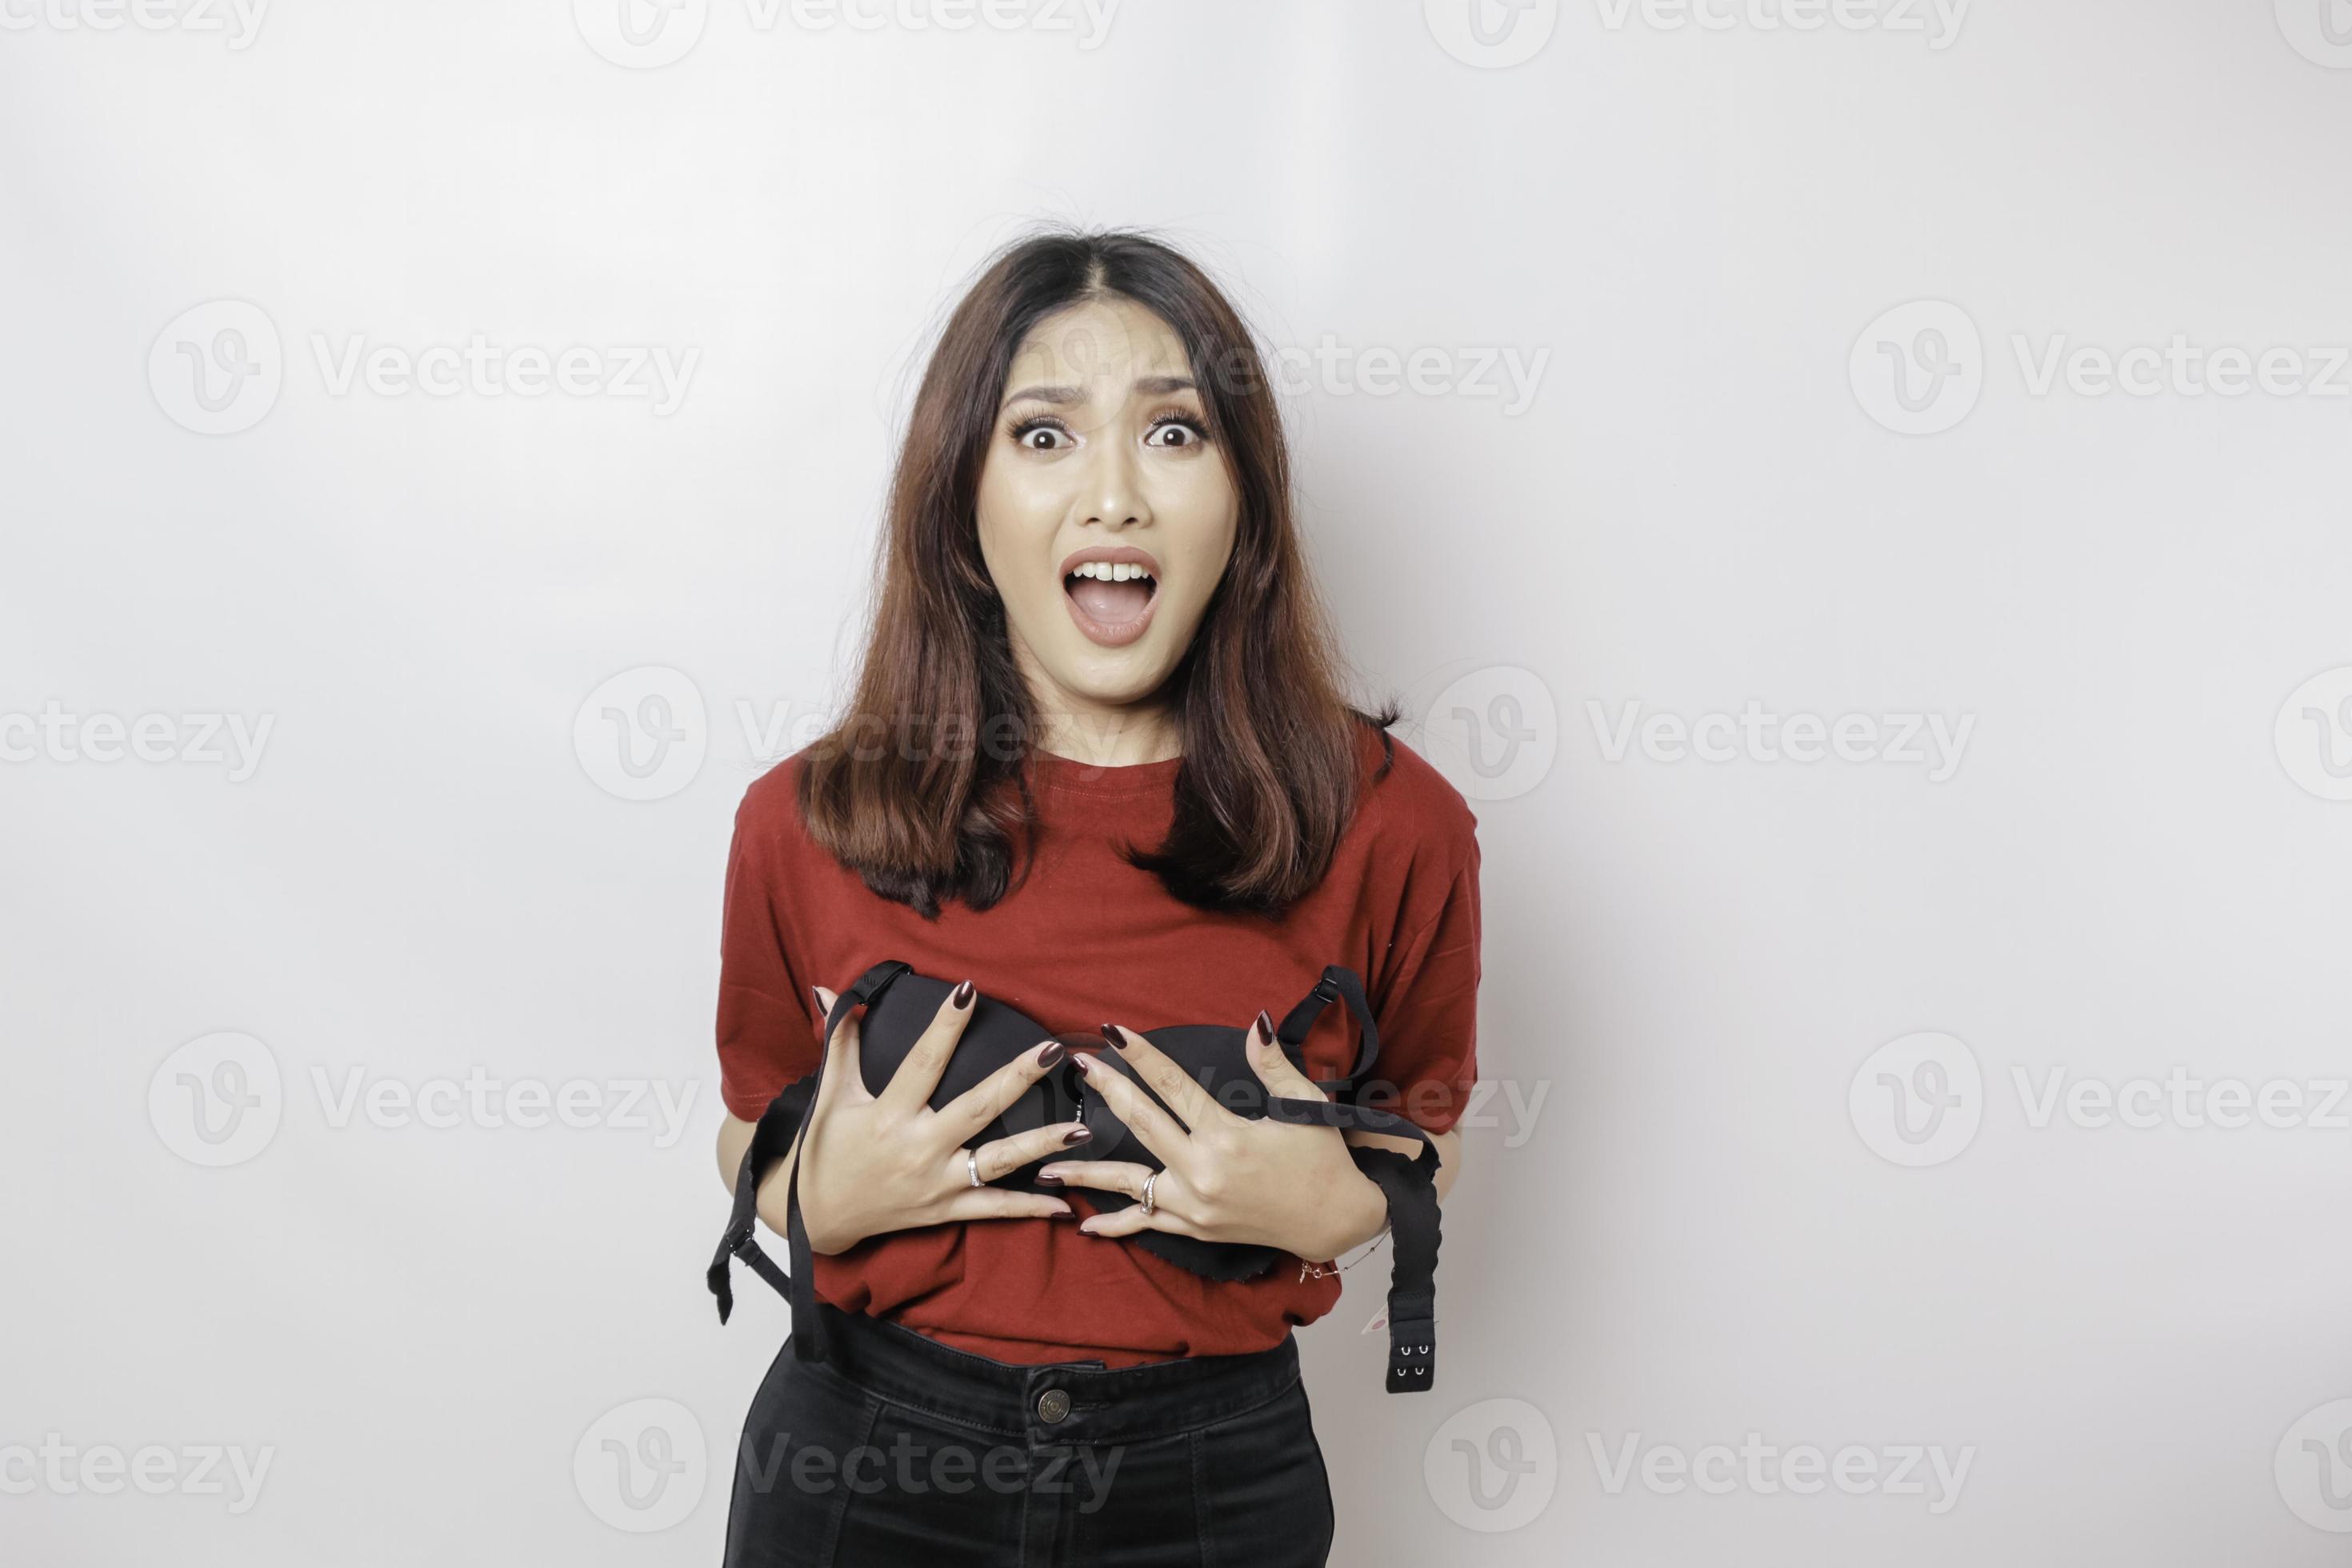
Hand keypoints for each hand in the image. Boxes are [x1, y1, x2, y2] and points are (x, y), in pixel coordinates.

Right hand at [793, 980, 1089, 1254]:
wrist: (813, 1217)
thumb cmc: (823, 1149)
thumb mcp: (830, 1094)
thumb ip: (839, 1042)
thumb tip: (830, 990)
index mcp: (890, 1114)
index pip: (924, 1062)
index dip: (945, 1026)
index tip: (969, 990)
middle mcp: (919, 1148)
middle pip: (978, 1108)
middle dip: (1017, 1079)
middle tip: (1052, 1052)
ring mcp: (937, 1182)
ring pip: (997, 1162)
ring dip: (1041, 1144)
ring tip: (1082, 1128)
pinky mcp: (945, 1210)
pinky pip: (993, 1209)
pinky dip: (1029, 1206)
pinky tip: (1064, 1203)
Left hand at [1039, 1011, 1389, 1263]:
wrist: (1334, 1220)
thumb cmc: (1322, 1158)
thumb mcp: (1305, 1106)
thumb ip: (1273, 1064)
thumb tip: (1256, 1021)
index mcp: (1228, 1137)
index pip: (1174, 1087)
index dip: (1143, 1056)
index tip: (1113, 1032)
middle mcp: (1203, 1172)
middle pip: (1142, 1124)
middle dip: (1108, 1090)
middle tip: (1080, 1064)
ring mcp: (1195, 1205)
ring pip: (1130, 1181)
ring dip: (1087, 1170)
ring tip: (1047, 1164)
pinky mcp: (1195, 1228)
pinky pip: (1147, 1222)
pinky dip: (1116, 1224)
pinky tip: (1084, 1222)